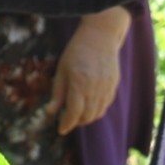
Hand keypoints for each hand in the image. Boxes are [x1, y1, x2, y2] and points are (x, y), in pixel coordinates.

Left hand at [47, 6, 130, 134]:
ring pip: (98, 113)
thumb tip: (50, 112)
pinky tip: (89, 105)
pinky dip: (97, 110)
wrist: (100, 35)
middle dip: (76, 122)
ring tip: (78, 114)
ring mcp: (106, 87)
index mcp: (79, 83)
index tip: (61, 129)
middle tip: (68, 121)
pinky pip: (106, 105)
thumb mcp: (62, 69)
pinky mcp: (114, 85)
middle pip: (87, 116)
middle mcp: (94, 88)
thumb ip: (57, 92)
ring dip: (87, 118)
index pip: (73, 113)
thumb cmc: (77, 50)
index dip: (66, 124)